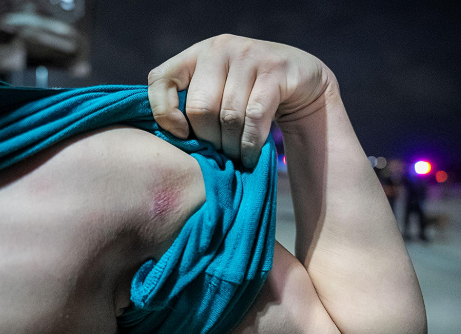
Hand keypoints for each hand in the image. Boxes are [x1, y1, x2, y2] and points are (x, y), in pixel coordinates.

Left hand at [147, 34, 333, 167]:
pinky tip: (250, 156)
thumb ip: (191, 103)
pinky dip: (250, 144)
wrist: (301, 84)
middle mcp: (219, 49)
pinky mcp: (275, 70)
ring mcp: (249, 56)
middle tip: (219, 154)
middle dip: (208, 140)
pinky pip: (254, 118)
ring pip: (228, 116)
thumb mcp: (217, 91)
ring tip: (235, 158)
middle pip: (198, 108)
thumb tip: (165, 138)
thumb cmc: (249, 97)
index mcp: (196, 55)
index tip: (179, 134)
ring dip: (231, 147)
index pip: (159, 79)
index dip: (162, 112)